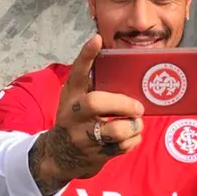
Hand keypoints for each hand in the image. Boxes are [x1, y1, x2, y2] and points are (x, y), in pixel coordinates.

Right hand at [27, 35, 144, 195]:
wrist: (58, 156)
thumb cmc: (75, 120)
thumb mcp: (74, 100)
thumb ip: (91, 84)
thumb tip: (121, 62)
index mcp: (71, 96)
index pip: (77, 72)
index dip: (86, 55)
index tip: (97, 39)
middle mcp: (74, 114)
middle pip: (96, 103)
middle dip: (123, 103)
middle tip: (138, 107)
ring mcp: (83, 136)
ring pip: (114, 130)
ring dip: (133, 126)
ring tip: (137, 123)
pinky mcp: (95, 155)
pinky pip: (122, 147)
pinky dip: (133, 141)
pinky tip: (132, 136)